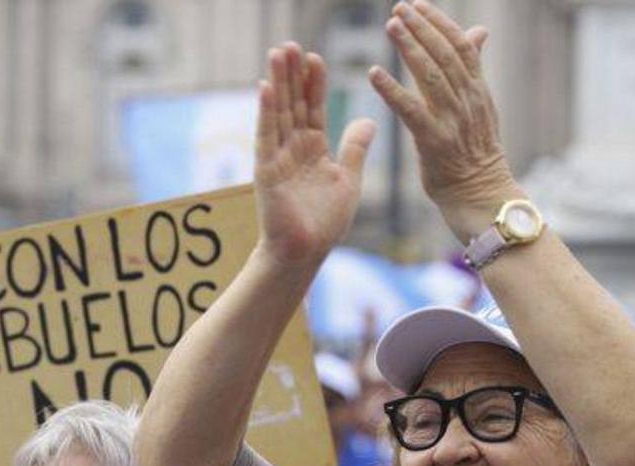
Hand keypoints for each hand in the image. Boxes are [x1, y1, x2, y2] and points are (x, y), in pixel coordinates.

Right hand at [255, 43, 375, 266]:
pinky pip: (266, 136)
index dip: (314, 84)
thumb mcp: (348, 179)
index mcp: (314, 149)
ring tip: (278, 53)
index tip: (316, 58)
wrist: (306, 252)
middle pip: (293, 104)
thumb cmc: (325, 222)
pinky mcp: (266, 170)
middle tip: (292, 44)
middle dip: (293, 75)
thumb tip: (368, 120)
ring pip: (278, 113)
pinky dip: (266, 112)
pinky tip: (265, 87)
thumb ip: (355, 149)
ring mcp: (278, 157)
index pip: (314, 108)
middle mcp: (293, 148)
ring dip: (278, 83)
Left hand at [368, 1, 519, 241]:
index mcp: (479, 91)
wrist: (482, 196)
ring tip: (390, 26)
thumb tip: (478, 32)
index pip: (462, 45)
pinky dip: (392, 90)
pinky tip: (374, 74)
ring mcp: (453, 121)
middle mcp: (468, 101)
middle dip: (421, 28)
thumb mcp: (481, 107)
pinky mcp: (434, 142)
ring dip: (409, 48)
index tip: (418, 4)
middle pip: (445, 54)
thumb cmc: (476, 154)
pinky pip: (411, 110)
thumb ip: (473, 70)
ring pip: (430, 75)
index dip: (439, 22)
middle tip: (398, 8)